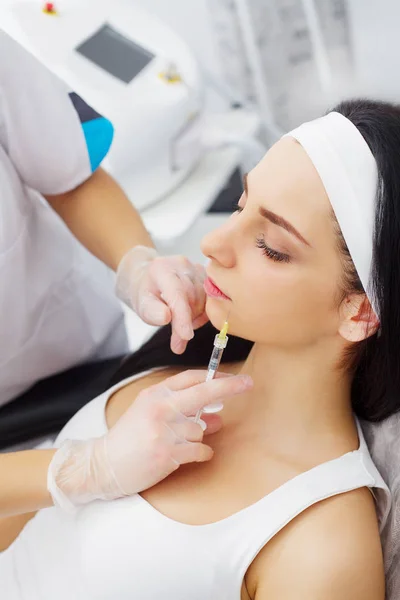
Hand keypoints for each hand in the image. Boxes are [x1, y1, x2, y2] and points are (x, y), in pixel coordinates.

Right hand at [47, 370, 252, 511]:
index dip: (214, 375)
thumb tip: (217, 416)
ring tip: (180, 443)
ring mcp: (163, 431)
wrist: (104, 464)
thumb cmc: (130, 437)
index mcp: (155, 394)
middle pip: (203, 392)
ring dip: (198, 438)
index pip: (190, 378)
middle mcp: (159, 408)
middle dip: (228, 387)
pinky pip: (199, 451)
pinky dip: (202, 454)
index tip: (235, 376)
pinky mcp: (166, 453)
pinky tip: (193, 455)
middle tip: (248, 384)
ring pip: (201, 429)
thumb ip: (180, 409)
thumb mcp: (148, 412)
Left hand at [115, 246, 207, 352]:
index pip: (177, 293)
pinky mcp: (207, 275)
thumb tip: (165, 317)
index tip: (186, 335)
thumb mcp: (142, 306)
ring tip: (181, 320)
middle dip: (186, 321)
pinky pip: (212, 299)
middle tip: (177, 338)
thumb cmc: (147, 294)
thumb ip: (152, 313)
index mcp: (162, 269)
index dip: (182, 316)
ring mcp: (197, 268)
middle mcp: (182, 264)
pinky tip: (191, 314)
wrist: (152, 279)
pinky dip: (203, 312)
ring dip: (195, 317)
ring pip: (205, 300)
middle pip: (193, 298)